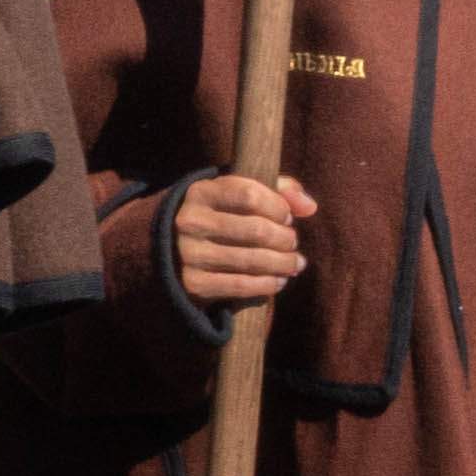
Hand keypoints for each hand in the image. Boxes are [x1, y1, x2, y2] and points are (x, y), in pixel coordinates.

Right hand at [163, 169, 310, 319]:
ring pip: (252, 259)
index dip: (278, 208)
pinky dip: (267, 284)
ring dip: (283, 263)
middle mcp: (190, 221)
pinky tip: (278, 280)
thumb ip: (276, 190)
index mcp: (200, 192)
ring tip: (294, 264)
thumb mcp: (234, 194)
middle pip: (256, 229)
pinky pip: (241, 285)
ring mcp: (188, 254)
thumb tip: (310, 207)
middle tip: (292, 243)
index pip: (250, 195)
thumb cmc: (215, 215)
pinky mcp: (192, 283)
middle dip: (285, 239)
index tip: (287, 218)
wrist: (165, 249)